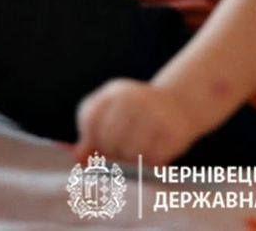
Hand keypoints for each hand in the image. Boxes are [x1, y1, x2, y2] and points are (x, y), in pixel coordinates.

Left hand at [74, 79, 200, 166]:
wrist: (180, 102)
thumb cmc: (138, 113)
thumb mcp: (113, 113)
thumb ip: (92, 134)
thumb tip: (76, 157)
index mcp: (115, 92)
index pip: (90, 120)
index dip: (90, 139)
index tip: (98, 146)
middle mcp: (134, 99)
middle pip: (109, 139)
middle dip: (110, 153)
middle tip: (117, 156)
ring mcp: (155, 115)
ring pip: (130, 152)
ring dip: (130, 161)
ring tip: (134, 157)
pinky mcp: (173, 132)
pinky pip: (153, 159)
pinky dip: (149, 164)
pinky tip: (151, 158)